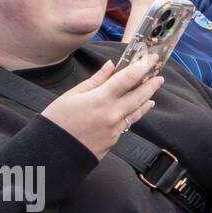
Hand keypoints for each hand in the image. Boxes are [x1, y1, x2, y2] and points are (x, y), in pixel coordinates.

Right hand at [41, 60, 163, 160]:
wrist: (53, 154)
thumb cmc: (57, 122)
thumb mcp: (72, 95)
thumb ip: (95, 80)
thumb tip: (111, 65)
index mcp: (101, 99)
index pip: (129, 78)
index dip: (143, 66)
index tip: (151, 59)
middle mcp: (113, 113)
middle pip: (140, 95)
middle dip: (152, 84)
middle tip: (159, 76)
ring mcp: (116, 128)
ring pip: (138, 110)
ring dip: (147, 99)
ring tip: (152, 92)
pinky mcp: (114, 140)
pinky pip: (129, 123)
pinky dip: (135, 113)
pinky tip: (137, 109)